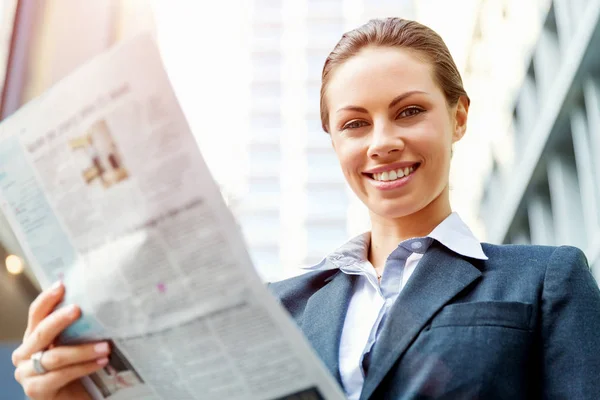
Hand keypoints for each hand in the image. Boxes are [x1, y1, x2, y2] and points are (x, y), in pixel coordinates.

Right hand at [12, 281, 111, 399]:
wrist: (75, 397)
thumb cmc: (76, 367)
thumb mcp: (73, 344)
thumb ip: (76, 328)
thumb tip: (97, 301)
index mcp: (32, 338)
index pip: (36, 315)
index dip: (46, 299)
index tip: (62, 285)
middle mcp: (24, 354)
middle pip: (42, 333)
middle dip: (60, 320)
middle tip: (79, 310)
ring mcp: (26, 373)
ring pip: (56, 356)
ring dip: (83, 350)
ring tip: (106, 345)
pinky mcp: (35, 390)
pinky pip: (62, 375)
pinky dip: (84, 367)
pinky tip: (102, 362)